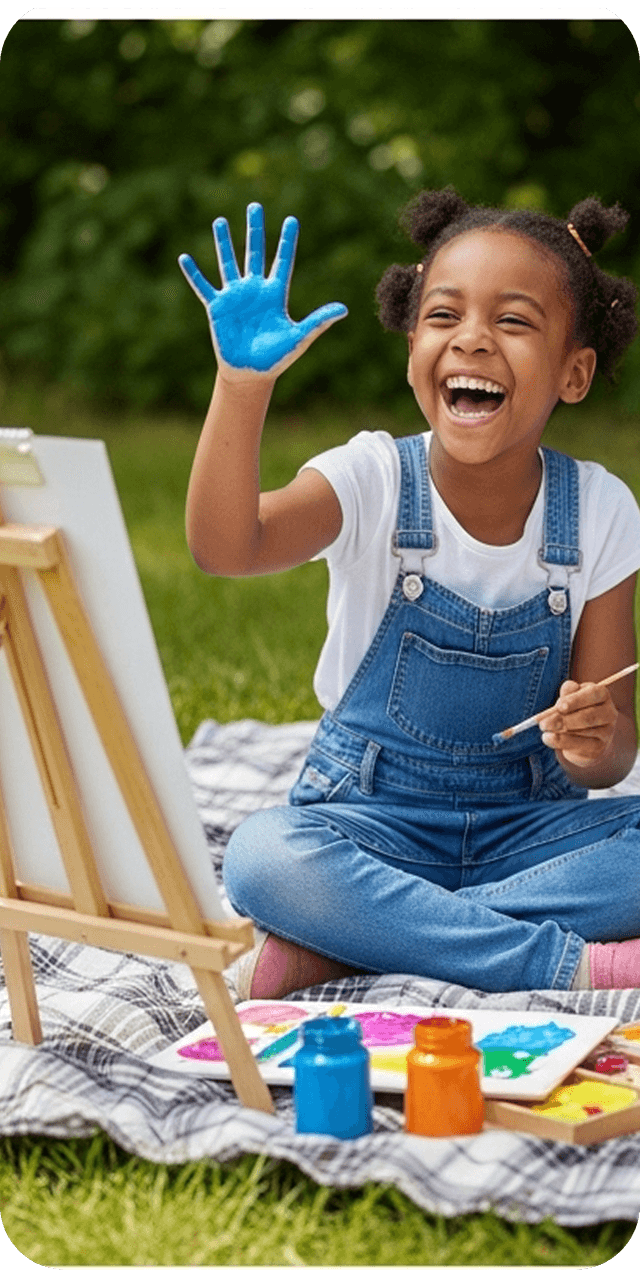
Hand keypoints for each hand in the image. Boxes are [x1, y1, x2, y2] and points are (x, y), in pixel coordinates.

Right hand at [178, 202, 346, 381]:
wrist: (251, 374)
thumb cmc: (276, 358)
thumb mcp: (299, 338)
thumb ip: (318, 321)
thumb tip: (344, 310)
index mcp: (275, 294)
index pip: (282, 261)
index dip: (287, 241)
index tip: (291, 219)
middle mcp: (255, 290)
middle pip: (255, 253)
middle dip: (255, 230)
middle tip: (255, 205)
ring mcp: (235, 296)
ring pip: (228, 262)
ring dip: (224, 242)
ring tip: (220, 221)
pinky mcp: (217, 307)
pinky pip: (203, 286)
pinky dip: (194, 274)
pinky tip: (184, 257)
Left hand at [539, 679, 617, 767]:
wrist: (584, 735)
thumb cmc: (576, 709)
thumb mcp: (571, 697)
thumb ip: (568, 692)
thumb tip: (568, 688)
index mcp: (602, 695)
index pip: (594, 694)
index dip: (576, 700)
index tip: (559, 706)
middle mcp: (609, 713)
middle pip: (589, 716)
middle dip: (564, 720)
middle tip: (544, 724)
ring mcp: (606, 732)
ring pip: (583, 732)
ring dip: (560, 731)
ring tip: (545, 729)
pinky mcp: (599, 748)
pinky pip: (580, 745)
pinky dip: (561, 741)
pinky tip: (548, 738)